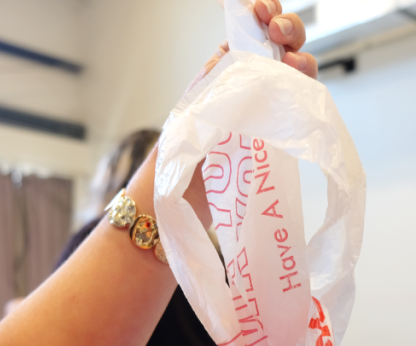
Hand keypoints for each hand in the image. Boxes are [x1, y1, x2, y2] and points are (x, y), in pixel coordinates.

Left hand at [182, 0, 316, 218]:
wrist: (183, 188)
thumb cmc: (182, 144)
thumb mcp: (198, 97)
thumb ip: (222, 68)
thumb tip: (246, 44)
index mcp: (228, 65)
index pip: (253, 30)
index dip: (264, 13)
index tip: (260, 9)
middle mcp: (251, 79)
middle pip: (282, 42)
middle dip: (286, 27)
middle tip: (276, 31)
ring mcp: (268, 102)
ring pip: (298, 66)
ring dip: (300, 54)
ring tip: (291, 60)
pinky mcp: (279, 125)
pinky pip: (301, 97)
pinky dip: (305, 81)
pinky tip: (299, 77)